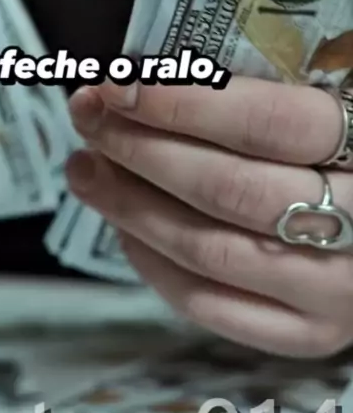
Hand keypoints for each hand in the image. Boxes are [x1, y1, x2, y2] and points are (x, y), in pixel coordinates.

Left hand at [67, 77, 352, 357]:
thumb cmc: (337, 153)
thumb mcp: (320, 104)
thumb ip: (261, 90)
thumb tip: (147, 76)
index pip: (271, 123)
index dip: (184, 102)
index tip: (117, 82)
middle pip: (228, 188)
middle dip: (139, 148)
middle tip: (87, 115)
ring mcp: (335, 292)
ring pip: (208, 250)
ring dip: (129, 204)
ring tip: (84, 166)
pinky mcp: (306, 335)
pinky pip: (208, 305)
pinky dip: (151, 262)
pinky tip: (122, 224)